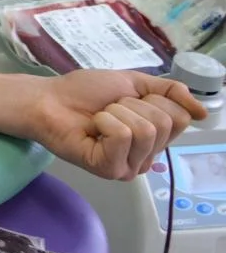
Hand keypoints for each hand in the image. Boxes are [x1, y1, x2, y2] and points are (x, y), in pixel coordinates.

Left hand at [28, 69, 206, 180]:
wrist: (49, 98)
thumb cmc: (86, 92)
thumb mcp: (134, 83)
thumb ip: (171, 92)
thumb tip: (202, 112)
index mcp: (155, 139)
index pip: (180, 118)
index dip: (152, 99)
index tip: (126, 100)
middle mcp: (146, 157)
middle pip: (164, 123)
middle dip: (132, 105)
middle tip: (109, 110)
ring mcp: (128, 167)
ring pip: (145, 130)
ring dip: (116, 112)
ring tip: (98, 119)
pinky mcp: (109, 169)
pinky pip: (123, 136)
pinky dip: (105, 121)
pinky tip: (91, 129)